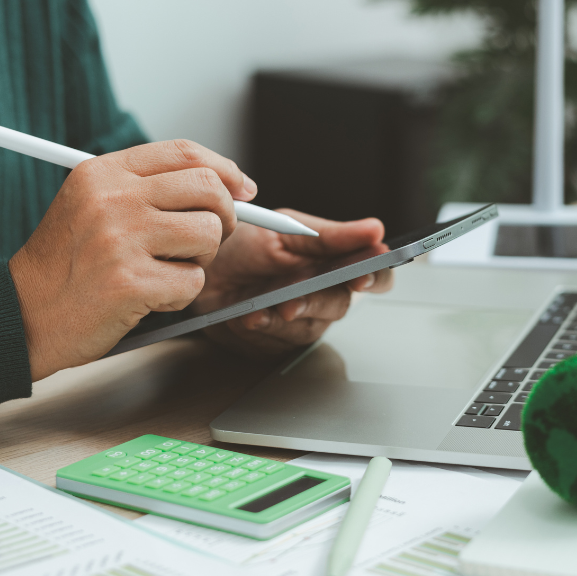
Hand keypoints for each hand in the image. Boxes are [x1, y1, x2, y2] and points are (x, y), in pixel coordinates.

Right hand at [9, 140, 256, 380]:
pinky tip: (147, 298)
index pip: (184, 153)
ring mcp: (121, 240)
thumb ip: (149, 189)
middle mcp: (112, 199)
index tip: (244, 189)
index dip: (224, 170)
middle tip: (210, 238)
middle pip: (208, 190)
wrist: (21, 316)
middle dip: (224, 216)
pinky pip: (192, 283)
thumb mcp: (91, 206)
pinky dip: (179, 296)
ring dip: (198, 261)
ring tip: (163, 271)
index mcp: (102, 173)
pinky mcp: (130, 283)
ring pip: (207, 236)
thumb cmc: (67, 265)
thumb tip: (231, 186)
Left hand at [199, 211, 393, 357]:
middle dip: (313, 303)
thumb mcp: (286, 230)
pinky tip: (245, 318)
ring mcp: (301, 322)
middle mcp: (322, 295)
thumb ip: (331, 235)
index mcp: (332, 264)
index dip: (375, 278)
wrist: (201, 269)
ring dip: (280, 320)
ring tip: (256, 309)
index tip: (361, 278)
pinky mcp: (276, 344)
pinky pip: (277, 345)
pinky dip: (259, 331)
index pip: (373, 275)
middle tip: (291, 301)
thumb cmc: (242, 245)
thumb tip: (374, 230)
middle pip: (338, 306)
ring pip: (307, 330)